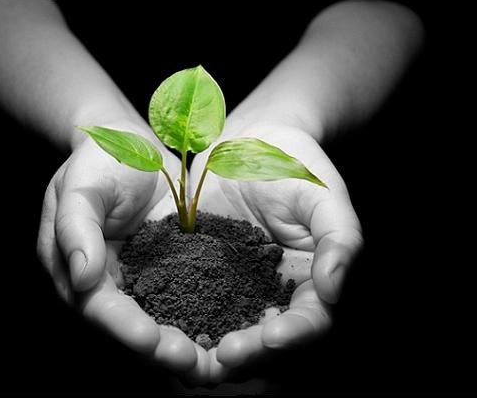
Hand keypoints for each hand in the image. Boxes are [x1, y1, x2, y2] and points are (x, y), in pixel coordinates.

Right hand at [37, 119, 210, 383]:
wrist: (129, 146)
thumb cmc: (98, 161)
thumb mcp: (79, 186)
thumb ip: (75, 227)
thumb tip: (81, 278)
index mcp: (73, 270)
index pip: (97, 307)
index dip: (124, 328)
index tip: (152, 341)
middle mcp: (104, 285)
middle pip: (129, 327)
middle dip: (160, 350)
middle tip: (195, 364)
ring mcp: (136, 282)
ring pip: (158, 323)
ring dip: (185, 346)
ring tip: (216, 363)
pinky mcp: (165, 274)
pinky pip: (183, 301)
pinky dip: (202, 321)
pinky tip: (230, 334)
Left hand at [188, 123, 362, 381]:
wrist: (244, 144)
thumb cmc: (293, 164)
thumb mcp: (322, 193)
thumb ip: (339, 237)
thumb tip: (333, 288)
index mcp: (308, 281)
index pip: (307, 321)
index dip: (292, 334)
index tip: (272, 336)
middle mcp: (269, 293)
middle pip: (262, 338)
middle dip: (247, 352)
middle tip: (224, 355)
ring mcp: (230, 287)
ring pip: (223, 329)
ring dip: (208, 347)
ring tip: (191, 352)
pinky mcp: (196, 275)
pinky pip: (186, 302)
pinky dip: (177, 319)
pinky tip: (161, 324)